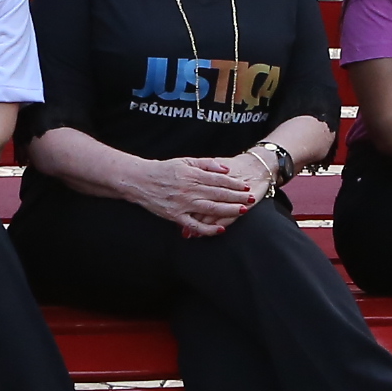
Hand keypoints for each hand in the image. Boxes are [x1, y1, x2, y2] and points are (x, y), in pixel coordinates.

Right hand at [135, 153, 259, 237]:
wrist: (140, 180)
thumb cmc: (163, 169)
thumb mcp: (185, 160)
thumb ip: (206, 164)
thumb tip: (225, 169)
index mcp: (193, 174)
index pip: (219, 179)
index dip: (234, 183)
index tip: (246, 186)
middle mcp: (190, 189)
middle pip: (219, 193)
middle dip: (237, 196)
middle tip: (252, 198)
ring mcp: (183, 204)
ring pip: (211, 208)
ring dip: (229, 210)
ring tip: (243, 210)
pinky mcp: (176, 216)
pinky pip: (195, 224)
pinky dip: (208, 228)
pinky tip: (220, 229)